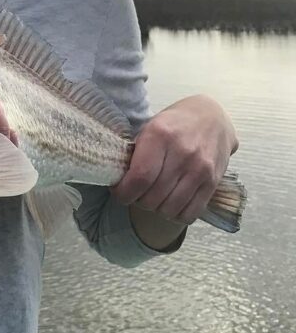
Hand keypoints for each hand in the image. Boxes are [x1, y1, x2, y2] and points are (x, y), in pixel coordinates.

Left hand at [111, 94, 238, 225]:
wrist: (213, 117)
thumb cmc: (175, 124)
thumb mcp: (150, 127)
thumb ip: (136, 154)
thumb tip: (119, 182)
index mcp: (160, 135)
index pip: (139, 177)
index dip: (124, 193)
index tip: (119, 193)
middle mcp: (182, 153)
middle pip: (152, 197)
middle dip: (138, 201)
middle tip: (136, 193)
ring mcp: (200, 169)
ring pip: (170, 209)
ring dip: (156, 209)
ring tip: (153, 197)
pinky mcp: (213, 182)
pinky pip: (190, 213)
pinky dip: (176, 215)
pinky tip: (170, 203)